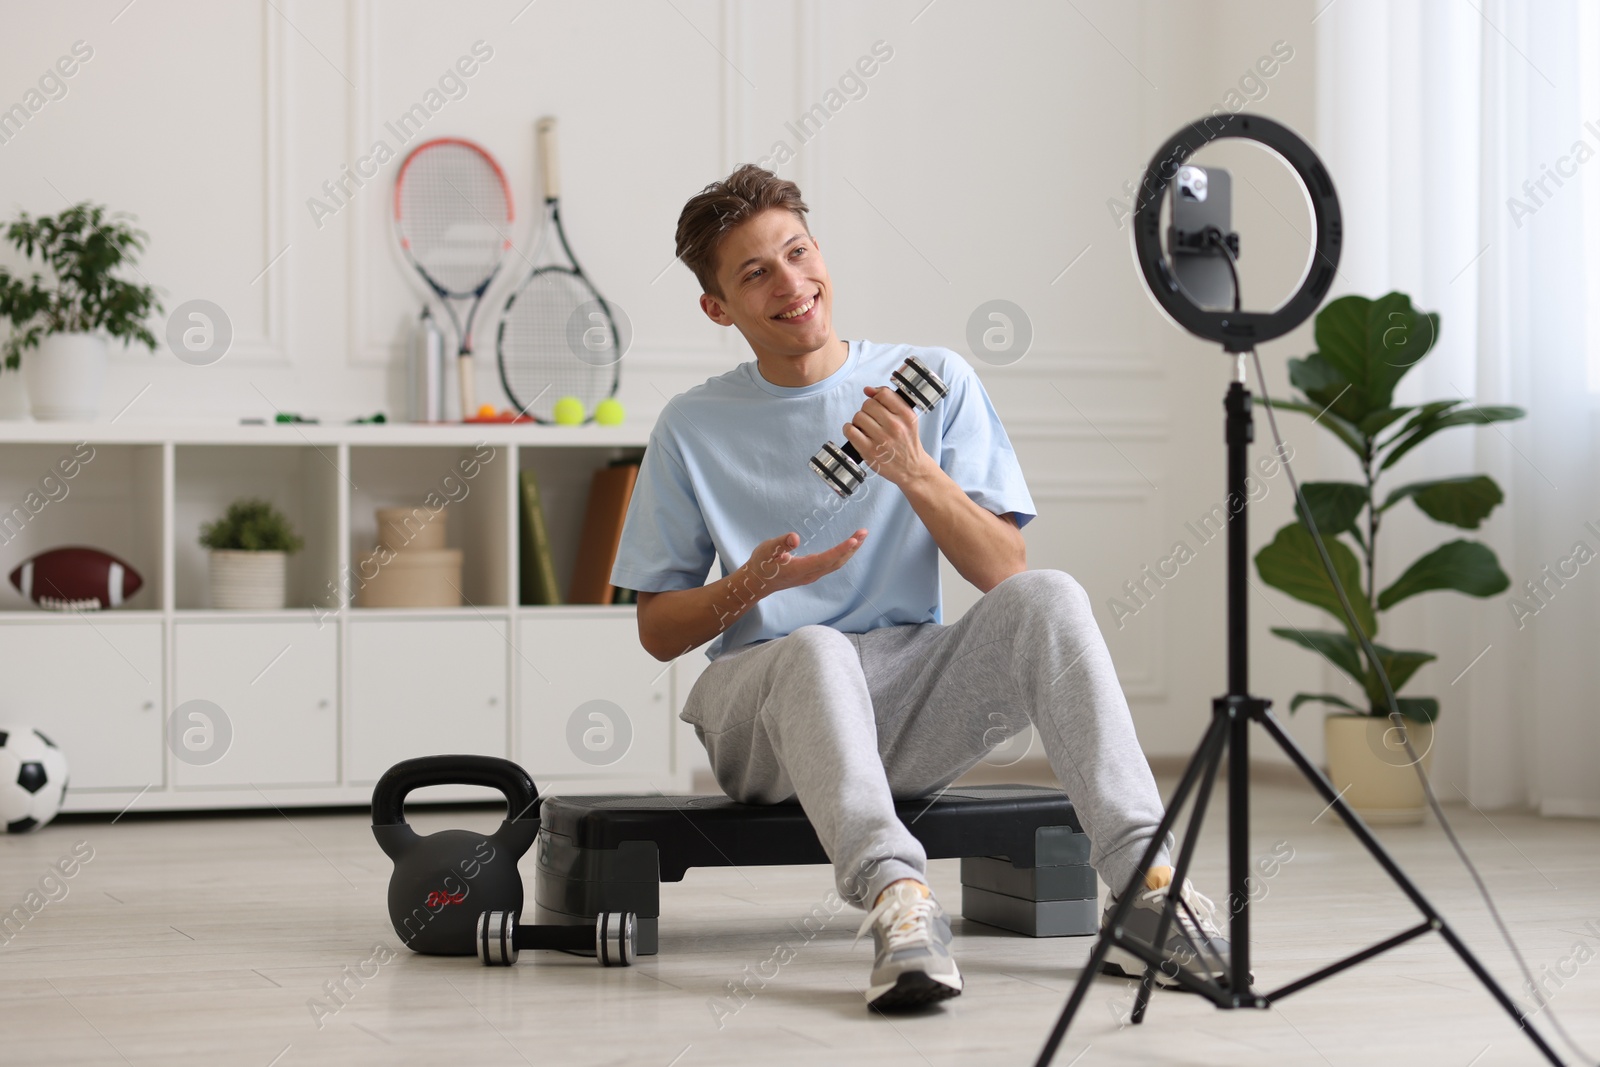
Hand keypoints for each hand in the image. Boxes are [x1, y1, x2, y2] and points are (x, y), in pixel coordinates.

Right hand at [741, 529, 867, 595]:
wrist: (757, 583)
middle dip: (852, 548)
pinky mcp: (811, 574)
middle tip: (864, 532)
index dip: (841, 550)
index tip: (855, 539)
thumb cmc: (761, 565)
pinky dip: (842, 555)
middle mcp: (810, 574)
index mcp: (800, 569)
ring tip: (861, 537)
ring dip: (850, 551)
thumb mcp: (767, 550)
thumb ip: (781, 543)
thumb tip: (795, 538)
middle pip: (836, 562)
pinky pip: (832, 565)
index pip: (825, 559)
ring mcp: (812, 575)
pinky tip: (847, 547)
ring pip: (836, 564)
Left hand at [842, 385, 929, 486]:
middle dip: (867, 410)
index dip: (877, 397)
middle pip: (868, 404)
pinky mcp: (870, 452)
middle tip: (872, 420)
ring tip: (866, 428)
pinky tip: (856, 433)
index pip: (884, 394)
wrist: (911, 468)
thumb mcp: (907, 418)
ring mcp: (882, 440)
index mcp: (907, 416)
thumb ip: (890, 400)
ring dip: (859, 421)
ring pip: (858, 416)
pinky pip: (850, 431)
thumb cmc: (907, 441)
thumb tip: (868, 390)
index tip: (877, 404)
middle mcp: (896, 427)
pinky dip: (849, 429)